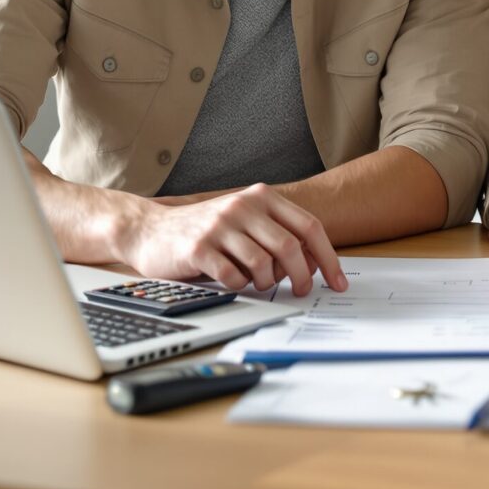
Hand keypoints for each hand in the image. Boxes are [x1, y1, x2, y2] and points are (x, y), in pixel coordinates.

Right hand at [120, 183, 347, 295]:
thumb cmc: (205, 231)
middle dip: (303, 276)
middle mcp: (243, 206)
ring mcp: (220, 225)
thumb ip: (277, 235)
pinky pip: (233, 276)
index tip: (339, 282)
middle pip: (291, 247)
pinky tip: (230, 281)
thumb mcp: (245, 222)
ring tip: (257, 283)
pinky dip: (238, 286)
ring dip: (266, 282)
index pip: (309, 226)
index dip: (329, 257)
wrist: (150, 230)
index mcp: (261, 197)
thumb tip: (314, 265)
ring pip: (263, 264)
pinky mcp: (199, 248)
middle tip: (303, 291)